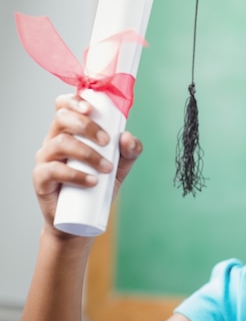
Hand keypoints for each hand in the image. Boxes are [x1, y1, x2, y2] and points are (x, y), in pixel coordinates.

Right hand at [33, 93, 142, 236]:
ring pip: (61, 143)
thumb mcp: (120, 167)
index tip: (92, 109)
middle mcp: (54, 140)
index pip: (64, 105)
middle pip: (62, 119)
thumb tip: (127, 137)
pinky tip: (92, 181)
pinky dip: (76, 175)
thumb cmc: (98, 186)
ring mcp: (45, 159)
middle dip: (87, 126)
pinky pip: (53, 171)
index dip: (75, 101)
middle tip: (108, 142)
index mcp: (70, 131)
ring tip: (106, 168)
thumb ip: (130, 151)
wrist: (81, 219)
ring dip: (88, 153)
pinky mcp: (41, 179)